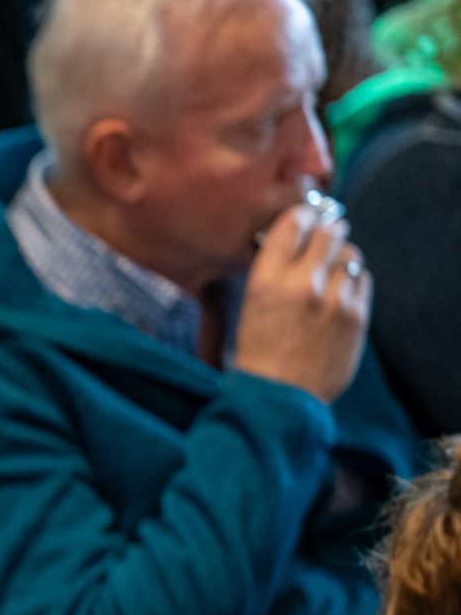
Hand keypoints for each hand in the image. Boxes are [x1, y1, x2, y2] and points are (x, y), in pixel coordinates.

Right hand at [234, 206, 370, 404]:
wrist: (279, 396)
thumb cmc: (259, 352)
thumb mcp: (251, 305)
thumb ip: (274, 269)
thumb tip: (300, 238)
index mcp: (266, 280)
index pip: (294, 223)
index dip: (301, 217)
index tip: (304, 221)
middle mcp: (302, 285)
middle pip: (329, 232)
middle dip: (327, 232)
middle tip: (325, 238)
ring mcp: (334, 301)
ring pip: (351, 254)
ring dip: (341, 257)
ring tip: (331, 272)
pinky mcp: (357, 316)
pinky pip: (362, 279)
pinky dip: (352, 280)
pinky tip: (340, 293)